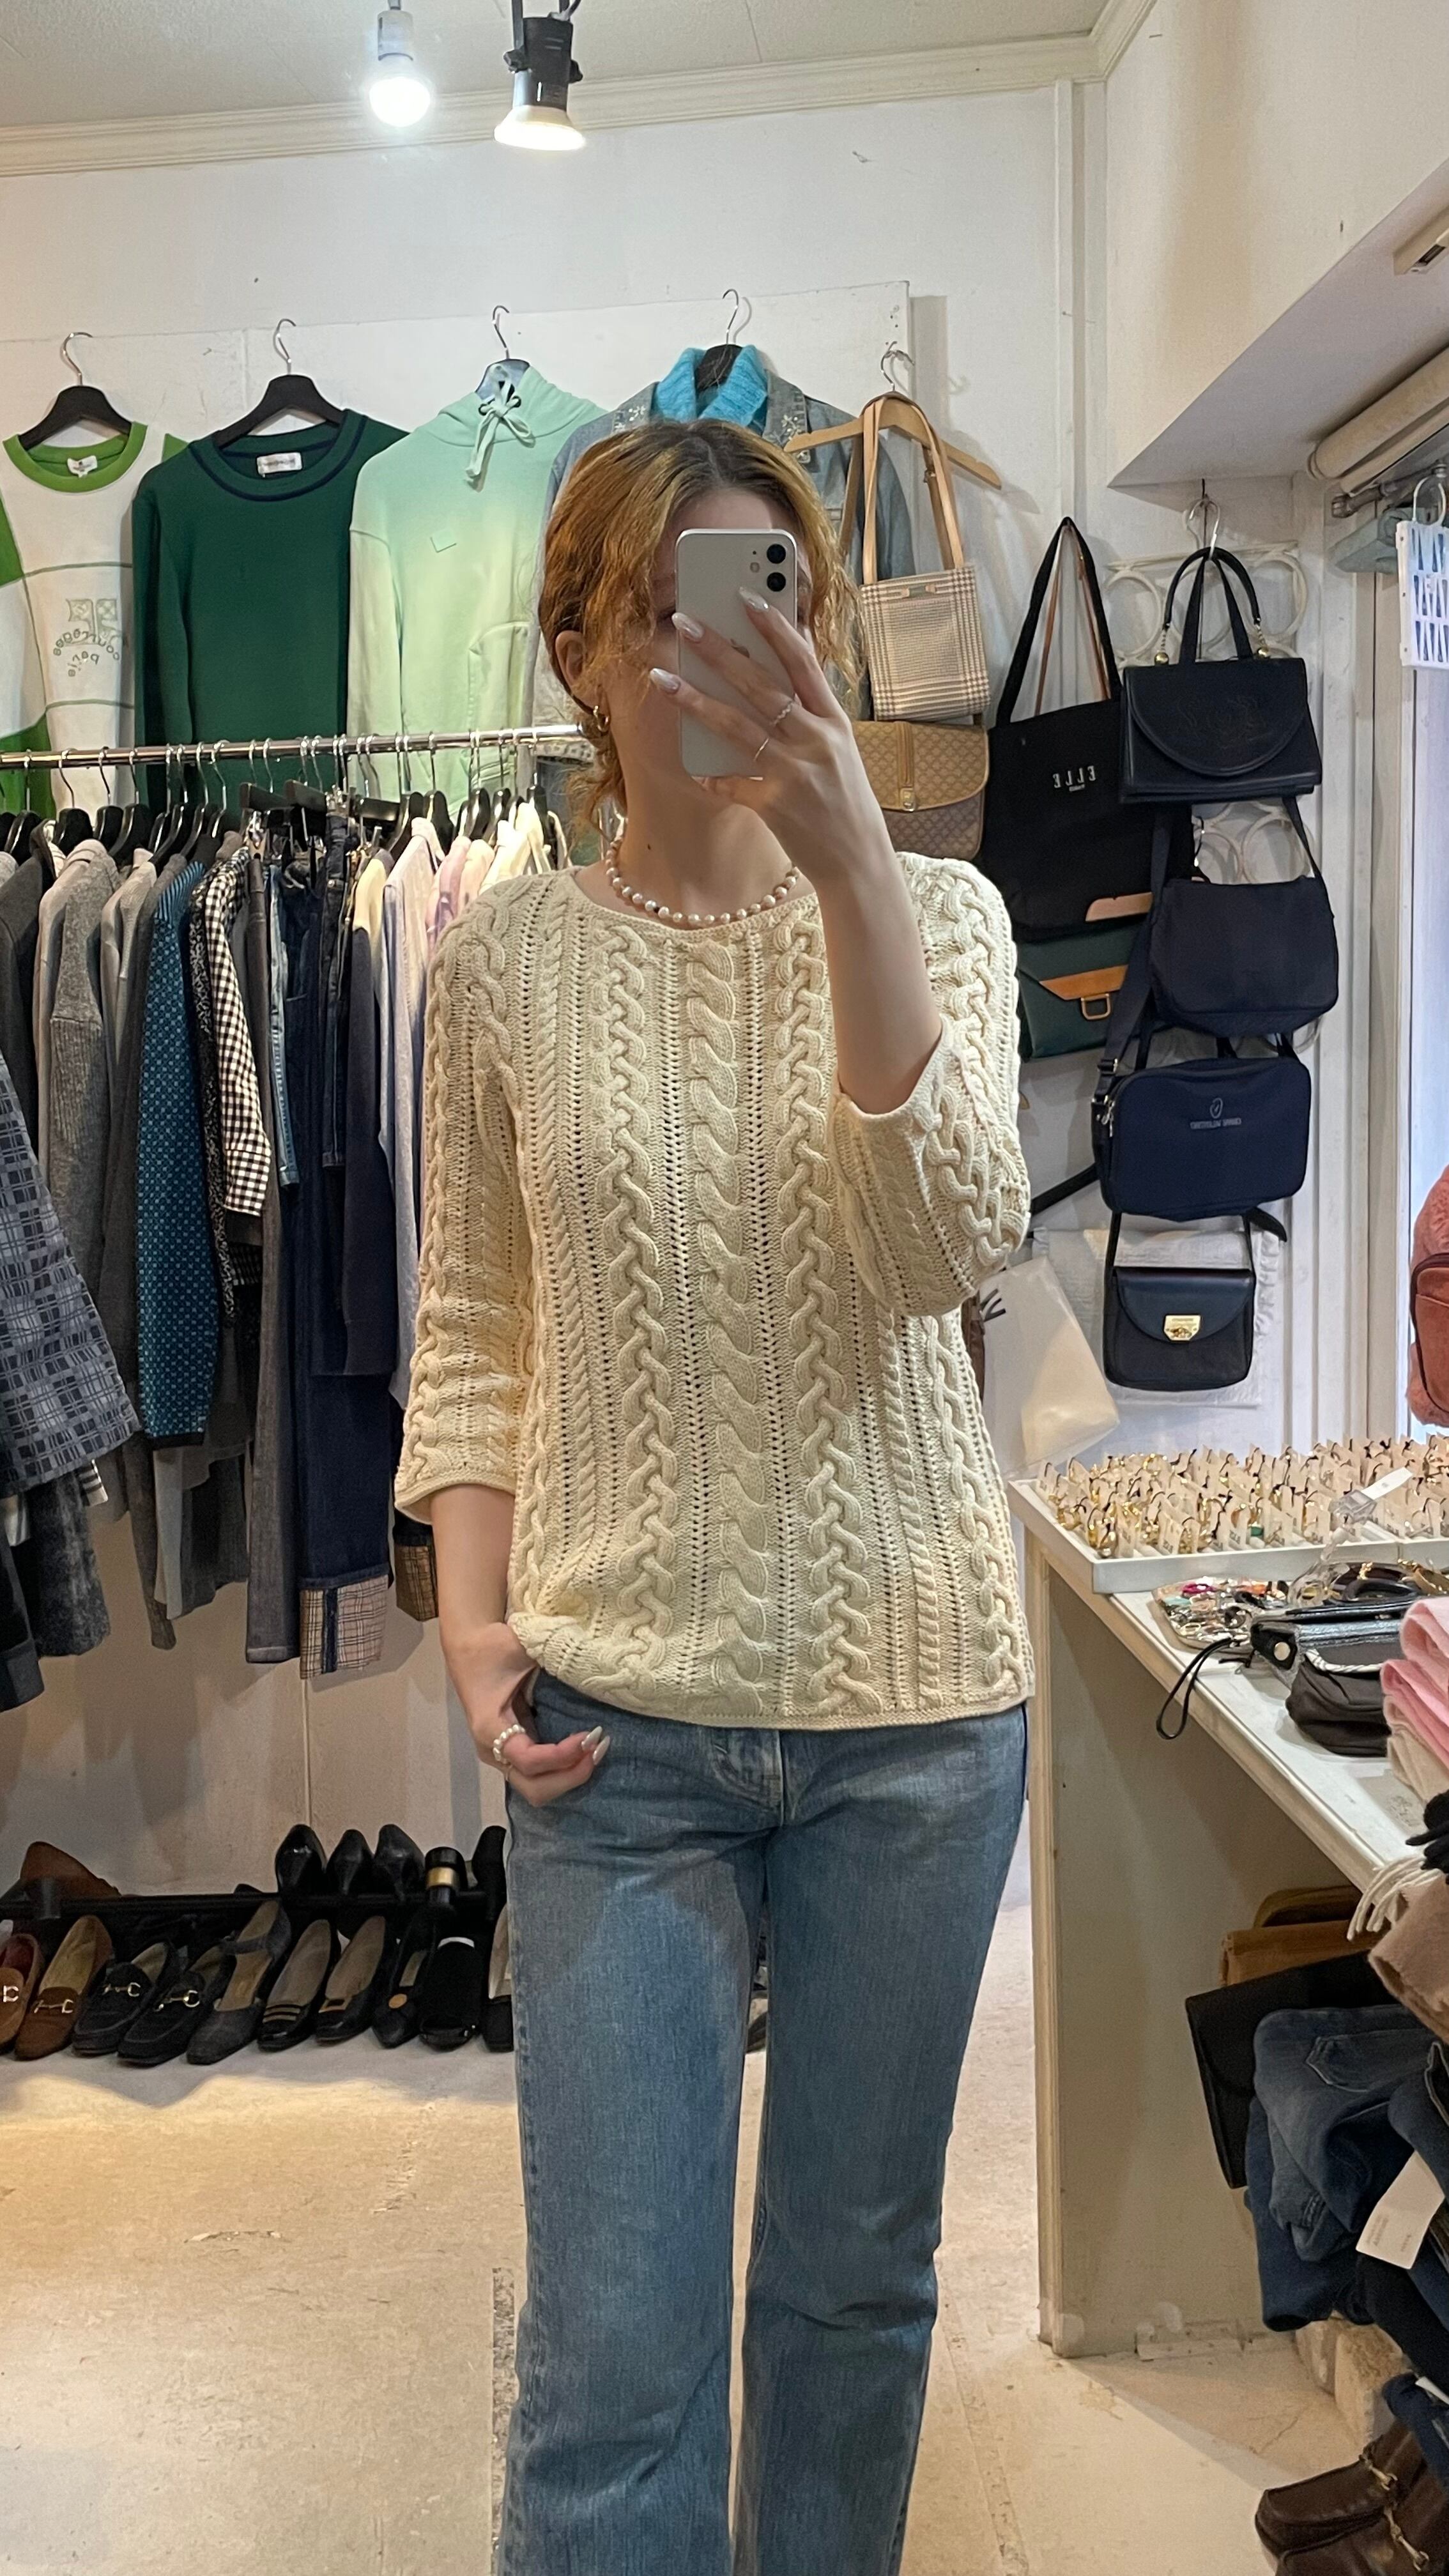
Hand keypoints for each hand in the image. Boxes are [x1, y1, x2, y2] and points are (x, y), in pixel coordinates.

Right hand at [448, 1620, 609, 1808]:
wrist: (468, 1646)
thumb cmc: (494, 1646)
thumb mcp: (524, 1648)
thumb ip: (556, 1658)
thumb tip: (595, 1668)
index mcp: (490, 1727)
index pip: (530, 1760)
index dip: (564, 1755)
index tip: (591, 1735)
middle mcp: (492, 1750)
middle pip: (535, 1789)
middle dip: (571, 1776)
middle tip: (598, 1749)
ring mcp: (500, 1756)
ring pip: (538, 1789)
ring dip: (569, 1777)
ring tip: (595, 1751)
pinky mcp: (511, 1752)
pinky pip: (539, 1776)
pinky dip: (563, 1770)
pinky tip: (583, 1750)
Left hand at [653, 594, 895, 893]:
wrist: (859, 862)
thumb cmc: (845, 802)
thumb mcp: (840, 750)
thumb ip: (812, 713)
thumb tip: (778, 669)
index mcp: (834, 721)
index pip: (803, 661)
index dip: (774, 626)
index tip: (746, 595)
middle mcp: (816, 740)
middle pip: (760, 684)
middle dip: (719, 650)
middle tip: (686, 623)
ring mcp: (795, 772)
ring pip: (736, 726)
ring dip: (695, 699)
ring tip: (663, 678)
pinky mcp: (775, 805)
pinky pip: (731, 782)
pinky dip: (711, 775)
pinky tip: (696, 769)